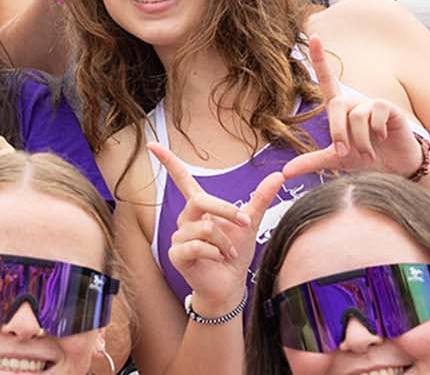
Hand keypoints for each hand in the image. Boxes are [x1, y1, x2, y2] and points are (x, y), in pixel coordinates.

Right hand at [149, 141, 283, 314]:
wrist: (230, 285)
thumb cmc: (236, 253)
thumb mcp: (250, 223)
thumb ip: (261, 198)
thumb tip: (278, 175)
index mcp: (200, 207)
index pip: (181, 179)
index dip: (168, 161)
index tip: (152, 144)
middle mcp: (186, 219)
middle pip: (201, 200)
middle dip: (227, 212)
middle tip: (245, 225)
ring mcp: (179, 236)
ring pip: (205, 227)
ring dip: (225, 242)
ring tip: (228, 254)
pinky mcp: (176, 254)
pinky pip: (197, 245)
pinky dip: (214, 253)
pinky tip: (216, 260)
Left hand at [280, 34, 425, 179]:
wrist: (396, 169)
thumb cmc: (366, 159)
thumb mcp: (337, 162)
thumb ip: (312, 162)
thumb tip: (285, 172)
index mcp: (340, 109)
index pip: (327, 78)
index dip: (319, 58)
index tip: (312, 36)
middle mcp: (354, 102)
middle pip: (336, 106)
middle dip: (337, 133)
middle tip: (345, 154)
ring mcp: (372, 104)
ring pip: (356, 115)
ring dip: (360, 141)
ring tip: (367, 154)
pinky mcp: (389, 109)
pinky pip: (376, 113)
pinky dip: (376, 130)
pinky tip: (384, 137)